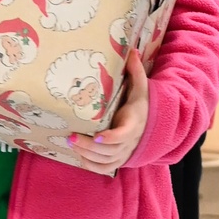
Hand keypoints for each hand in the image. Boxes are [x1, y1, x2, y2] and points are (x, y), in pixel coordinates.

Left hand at [71, 51, 148, 170]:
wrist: (148, 126)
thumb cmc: (139, 105)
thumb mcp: (141, 88)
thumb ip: (136, 71)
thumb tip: (131, 49)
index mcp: (134, 125)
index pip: (123, 136)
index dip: (111, 138)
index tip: (97, 136)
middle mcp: (129, 143)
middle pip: (108, 150)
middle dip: (88, 146)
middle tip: (70, 136)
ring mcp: (122, 154)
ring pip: (104, 161)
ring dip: (85, 154)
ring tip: (70, 143)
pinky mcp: (117, 161)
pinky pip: (102, 168)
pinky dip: (89, 165)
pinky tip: (78, 155)